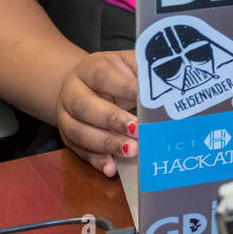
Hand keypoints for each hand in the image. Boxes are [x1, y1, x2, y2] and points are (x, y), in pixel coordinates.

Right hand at [56, 50, 137, 177]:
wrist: (85, 85)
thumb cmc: (116, 75)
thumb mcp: (128, 65)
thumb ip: (143, 73)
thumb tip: (166, 89)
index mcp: (89, 68)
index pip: (103, 76)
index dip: (124, 88)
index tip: (145, 99)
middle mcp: (72, 92)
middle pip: (85, 106)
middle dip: (112, 120)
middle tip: (137, 130)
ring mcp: (66, 116)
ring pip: (80, 132)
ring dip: (106, 144)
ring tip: (131, 150)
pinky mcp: (68, 138)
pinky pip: (80, 151)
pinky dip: (97, 161)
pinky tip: (112, 168)